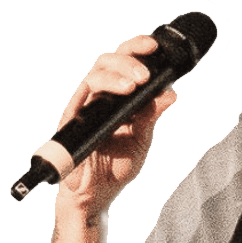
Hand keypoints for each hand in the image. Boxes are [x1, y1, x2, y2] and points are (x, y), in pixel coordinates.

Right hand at [56, 35, 176, 215]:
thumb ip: (152, 114)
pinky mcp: (70, 126)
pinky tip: (113, 98)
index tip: (154, 44)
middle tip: (147, 74)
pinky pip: (76, 104)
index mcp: (116, 96)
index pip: (123, 62)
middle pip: (106, 62)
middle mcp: (97, 98)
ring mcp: (82, 110)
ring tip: (136, 83)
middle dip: (128, 59)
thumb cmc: (117, 166)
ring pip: (92, 76)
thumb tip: (172, 92)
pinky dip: (93, 99)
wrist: (98, 198)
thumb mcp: (143, 138)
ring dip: (115, 75)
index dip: (136, 48)